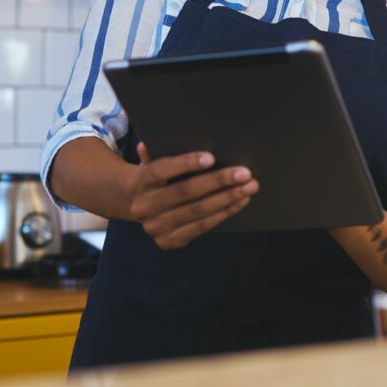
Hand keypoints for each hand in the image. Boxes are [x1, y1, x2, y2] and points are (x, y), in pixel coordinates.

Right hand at [125, 142, 258, 249]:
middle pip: (185, 191)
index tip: (211, 157)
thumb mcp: (150, 163)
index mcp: (138, 182)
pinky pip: (201, 227)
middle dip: (218, 181)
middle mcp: (144, 206)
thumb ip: (153, 153)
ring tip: (249, 187)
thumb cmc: (155, 178)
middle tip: (244, 173)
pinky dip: (223, 213)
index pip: (161, 170)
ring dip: (227, 198)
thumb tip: (147, 145)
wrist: (139, 207)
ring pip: (197, 210)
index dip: (186, 163)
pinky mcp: (168, 241)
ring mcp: (156, 227)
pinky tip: (239, 202)